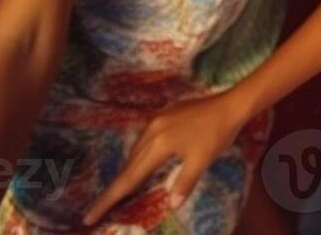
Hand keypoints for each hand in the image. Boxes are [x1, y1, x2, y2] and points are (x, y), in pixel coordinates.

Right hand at [83, 91, 247, 226]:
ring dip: (129, 170)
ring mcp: (157, 120)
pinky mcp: (164, 115)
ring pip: (136, 151)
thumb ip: (184, 183)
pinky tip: (144, 163)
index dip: (108, 199)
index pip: (129, 178)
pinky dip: (140, 156)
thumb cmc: (217, 133)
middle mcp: (152, 131)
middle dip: (116, 188)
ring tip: (122, 190)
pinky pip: (145, 140)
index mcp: (158, 144)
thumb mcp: (201, 161)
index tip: (88, 216)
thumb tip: (170, 205)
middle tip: (101, 209)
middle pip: (128, 165)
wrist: (231, 104)